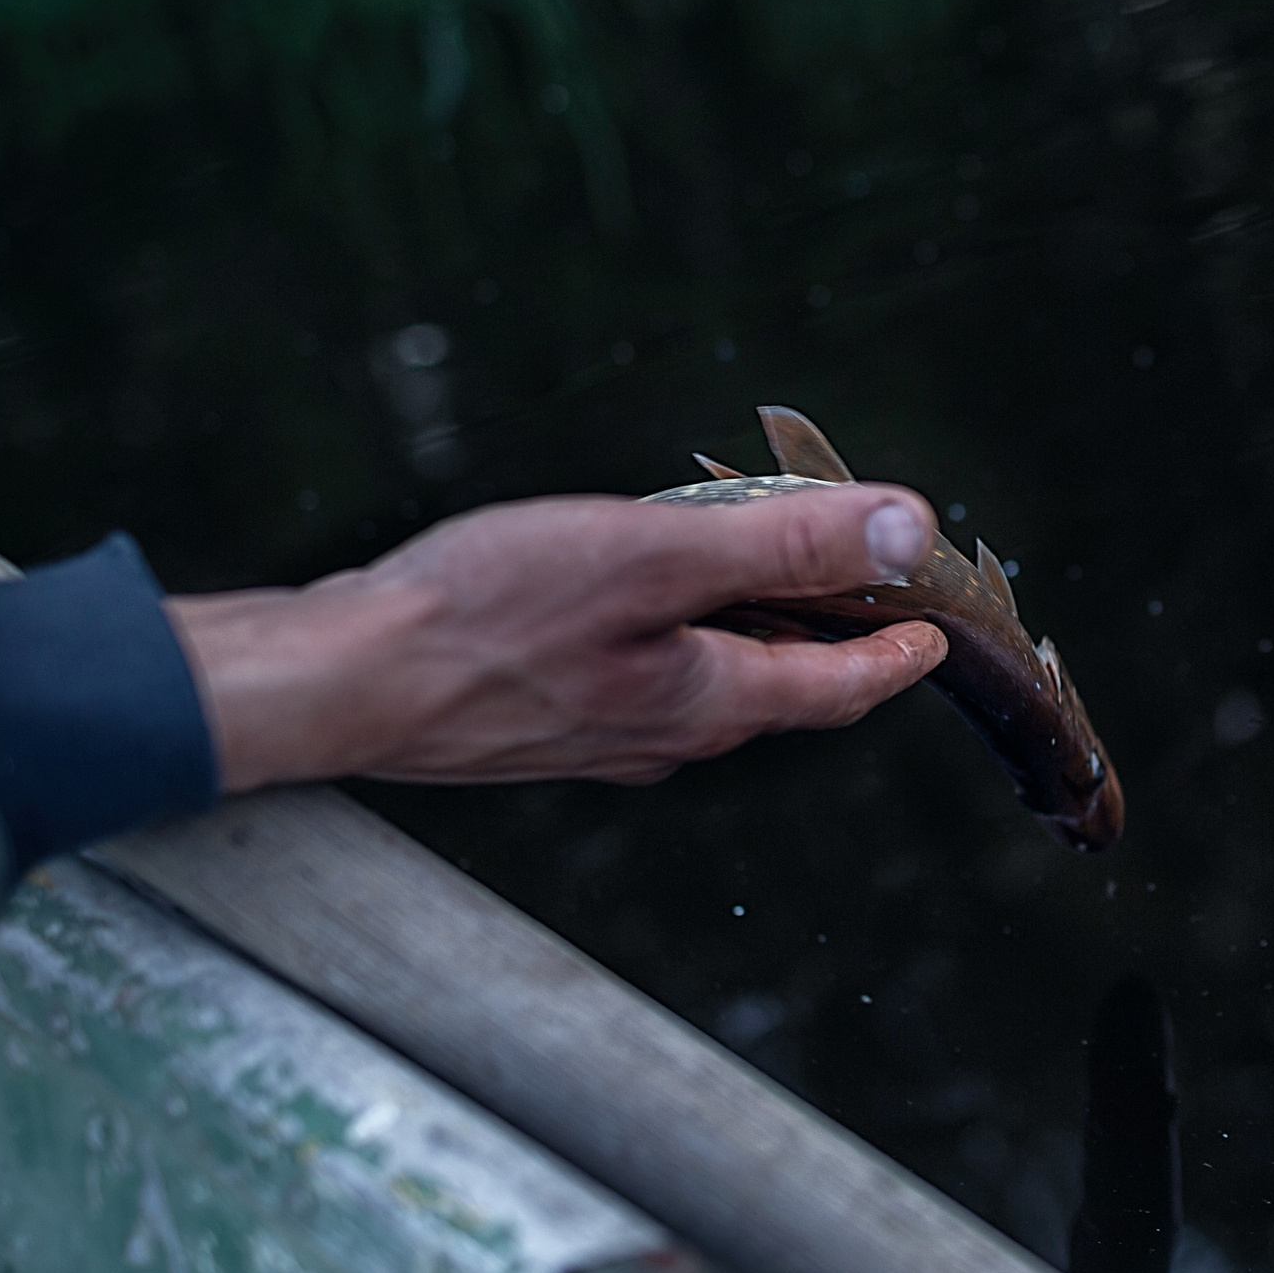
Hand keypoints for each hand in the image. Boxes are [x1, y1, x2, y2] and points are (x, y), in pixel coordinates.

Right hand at [162, 486, 945, 792]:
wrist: (339, 683)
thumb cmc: (486, 616)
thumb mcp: (653, 557)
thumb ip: (782, 544)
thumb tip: (905, 533)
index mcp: (708, 703)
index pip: (838, 689)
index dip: (895, 656)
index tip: (934, 635)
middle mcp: (665, 737)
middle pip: (775, 686)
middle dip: (824, 635)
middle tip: (858, 582)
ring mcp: (599, 739)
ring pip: (704, 684)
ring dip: (743, 630)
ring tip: (755, 566)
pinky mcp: (542, 724)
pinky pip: (640, 680)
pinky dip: (669, 634)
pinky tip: (637, 593)